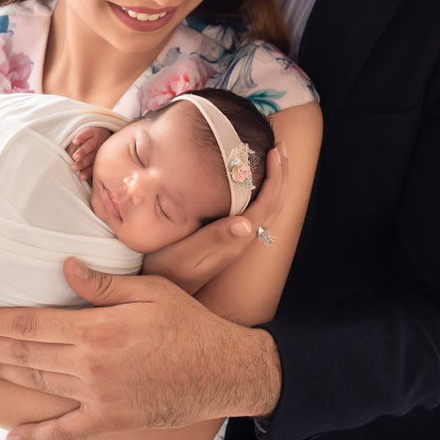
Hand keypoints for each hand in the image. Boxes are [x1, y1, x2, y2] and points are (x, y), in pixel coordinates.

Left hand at [0, 260, 279, 439]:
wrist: (223, 371)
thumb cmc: (188, 324)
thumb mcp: (151, 291)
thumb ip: (103, 284)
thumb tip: (65, 267)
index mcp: (96, 329)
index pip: (30, 322)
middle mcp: (89, 365)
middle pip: (24, 353)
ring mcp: (97, 397)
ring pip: (36, 385)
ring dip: (2, 373)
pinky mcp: (110, 420)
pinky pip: (66, 431)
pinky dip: (37, 436)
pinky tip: (12, 437)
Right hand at [68, 127, 110, 181]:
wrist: (105, 132)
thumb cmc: (97, 150)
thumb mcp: (96, 160)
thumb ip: (89, 169)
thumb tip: (80, 180)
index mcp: (99, 160)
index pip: (92, 168)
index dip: (87, 172)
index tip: (81, 177)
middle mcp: (98, 151)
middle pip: (90, 158)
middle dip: (82, 164)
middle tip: (74, 168)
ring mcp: (95, 140)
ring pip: (88, 147)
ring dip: (82, 152)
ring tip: (75, 157)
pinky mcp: (92, 131)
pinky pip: (86, 134)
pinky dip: (81, 137)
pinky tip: (75, 142)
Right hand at [142, 142, 287, 289]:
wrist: (159, 293)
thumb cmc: (166, 271)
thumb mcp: (186, 254)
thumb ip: (215, 238)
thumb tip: (246, 223)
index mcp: (235, 240)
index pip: (266, 205)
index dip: (275, 177)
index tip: (274, 151)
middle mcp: (241, 240)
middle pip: (273, 204)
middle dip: (281, 174)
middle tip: (280, 145)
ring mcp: (235, 240)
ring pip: (266, 208)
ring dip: (274, 181)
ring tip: (274, 158)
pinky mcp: (226, 239)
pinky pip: (253, 210)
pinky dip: (260, 190)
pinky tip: (251, 180)